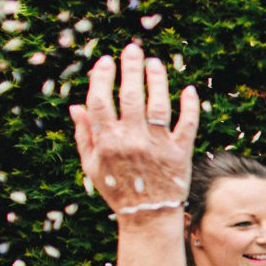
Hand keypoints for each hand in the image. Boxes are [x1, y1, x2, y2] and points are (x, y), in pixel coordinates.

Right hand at [68, 42, 198, 217]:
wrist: (148, 215)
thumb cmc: (117, 189)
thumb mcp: (92, 165)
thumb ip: (84, 135)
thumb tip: (76, 106)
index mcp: (107, 141)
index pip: (101, 101)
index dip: (102, 78)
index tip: (106, 61)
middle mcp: (132, 140)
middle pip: (130, 96)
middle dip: (130, 69)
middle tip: (132, 50)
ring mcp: (158, 145)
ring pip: (158, 105)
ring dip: (157, 80)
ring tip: (155, 63)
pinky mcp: (181, 152)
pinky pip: (187, 124)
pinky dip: (190, 107)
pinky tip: (188, 89)